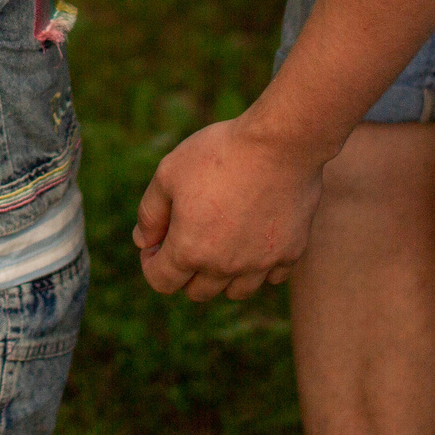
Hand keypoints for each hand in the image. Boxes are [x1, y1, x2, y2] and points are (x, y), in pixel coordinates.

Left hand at [132, 115, 327, 300]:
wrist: (280, 143)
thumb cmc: (219, 153)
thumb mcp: (168, 173)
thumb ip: (149, 213)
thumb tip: (143, 241)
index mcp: (189, 250)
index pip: (161, 282)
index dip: (151, 263)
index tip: (157, 242)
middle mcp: (225, 267)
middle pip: (198, 291)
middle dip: (185, 271)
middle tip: (188, 237)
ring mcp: (261, 264)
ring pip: (236, 291)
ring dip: (223, 275)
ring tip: (222, 240)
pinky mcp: (290, 253)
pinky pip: (271, 277)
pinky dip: (260, 266)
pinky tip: (255, 237)